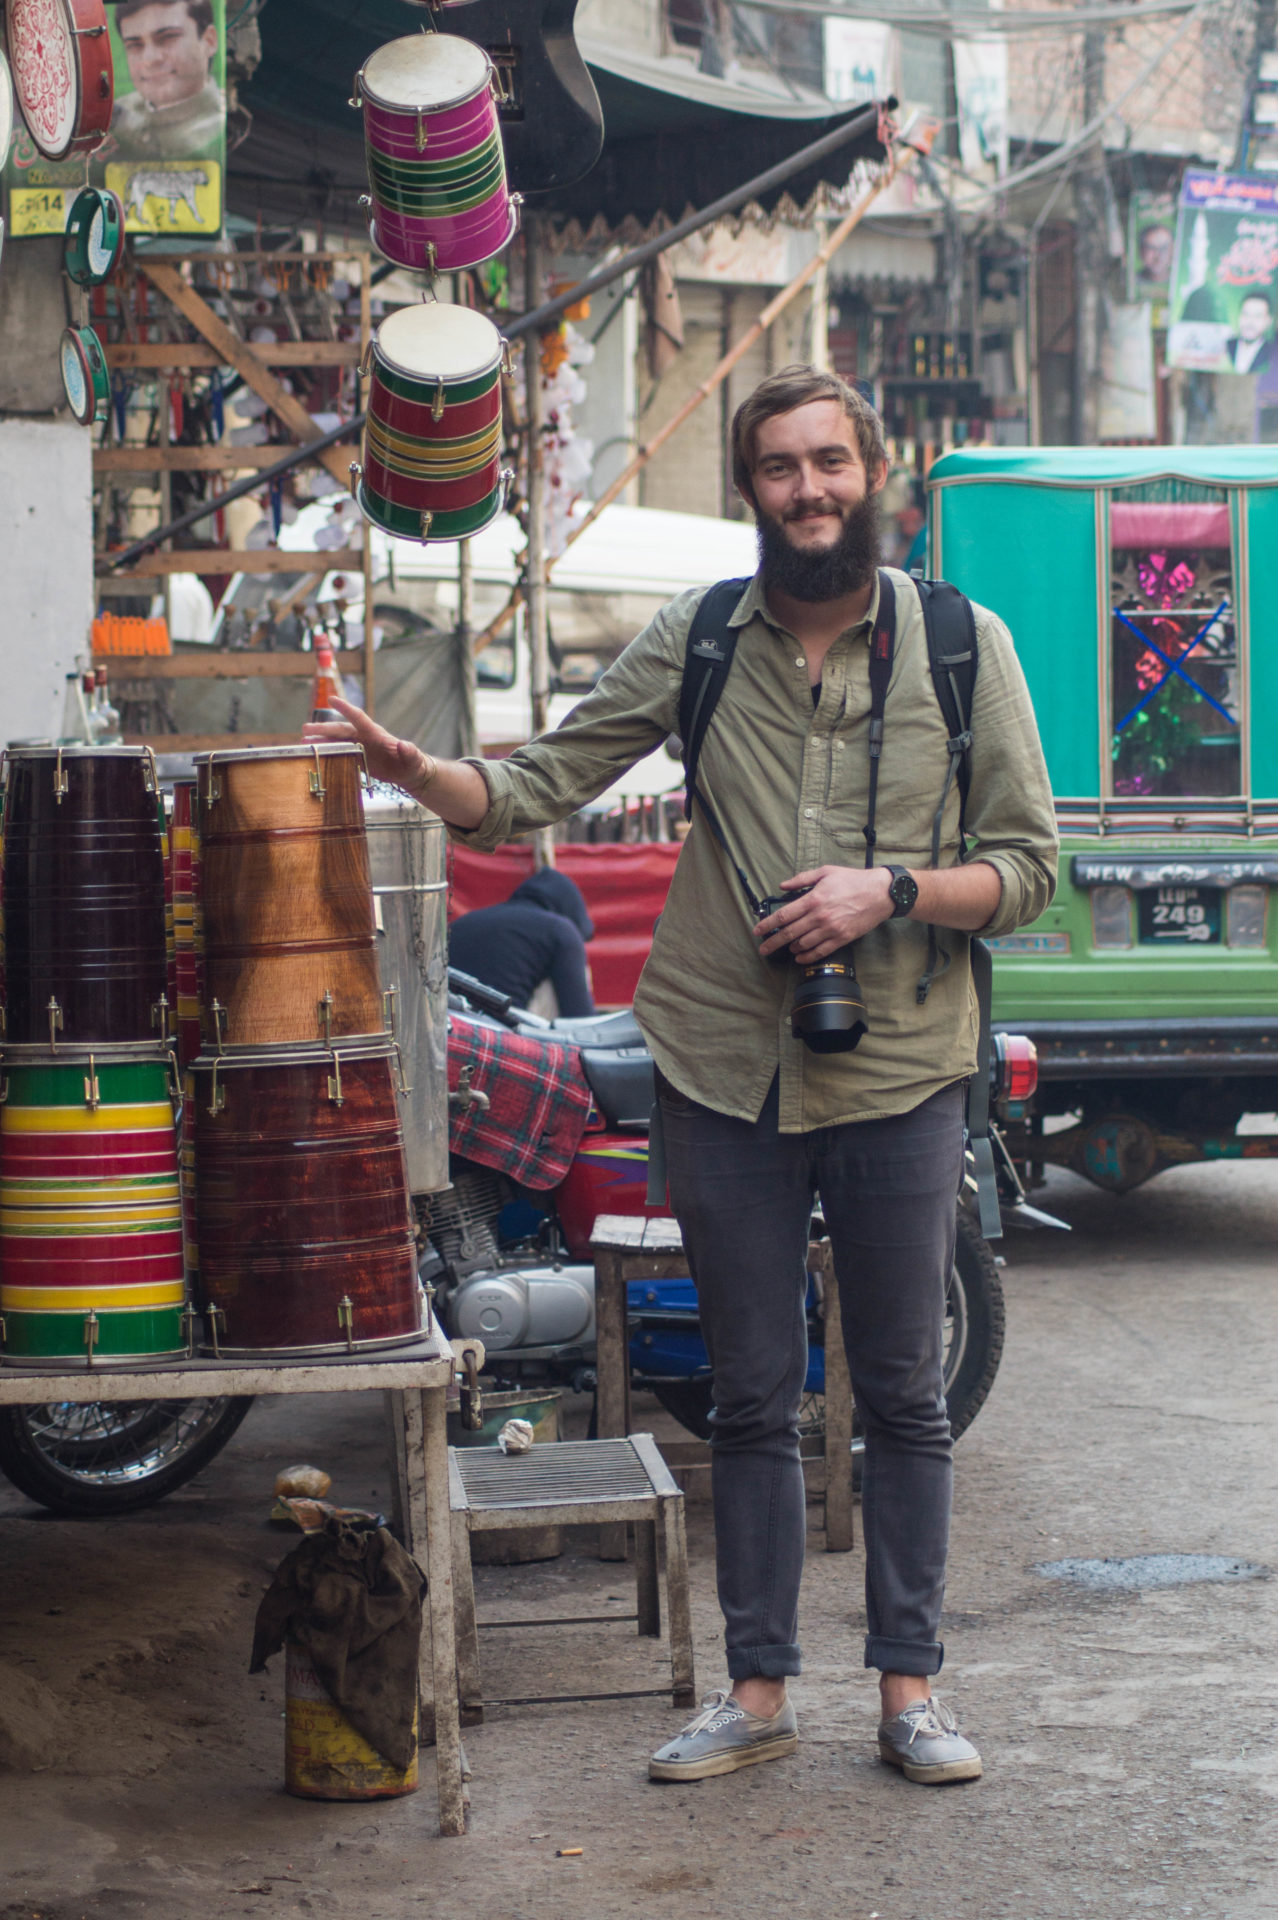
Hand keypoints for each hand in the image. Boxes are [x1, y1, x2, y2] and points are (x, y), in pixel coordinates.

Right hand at [302, 695, 433, 797]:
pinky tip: (314, 757)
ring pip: (336, 743)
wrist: (410, 772)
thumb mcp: (414, 758)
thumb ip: (410, 752)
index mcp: (376, 733)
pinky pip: (339, 755)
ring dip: (320, 742)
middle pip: (341, 731)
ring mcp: (360, 748)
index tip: (331, 699)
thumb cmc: (413, 763)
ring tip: (303, 742)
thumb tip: (405, 745)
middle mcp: (364, 738)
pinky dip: (326, 755)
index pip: (358, 717)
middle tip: (304, 729)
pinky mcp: (358, 760)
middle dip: (323, 729)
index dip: (345, 709)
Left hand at [753, 865, 893, 961]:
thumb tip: (782, 885)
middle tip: (763, 949)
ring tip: (786, 948)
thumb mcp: (825, 872)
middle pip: (789, 934)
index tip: (757, 931)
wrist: (880, 893)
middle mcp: (819, 916)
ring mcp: (831, 930)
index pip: (783, 916)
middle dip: (773, 943)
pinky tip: (799, 957)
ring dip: (791, 948)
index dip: (767, 925)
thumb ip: (801, 879)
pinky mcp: (841, 939)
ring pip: (803, 944)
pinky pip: (819, 952)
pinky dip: (806, 956)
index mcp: (813, 899)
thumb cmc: (853, 880)